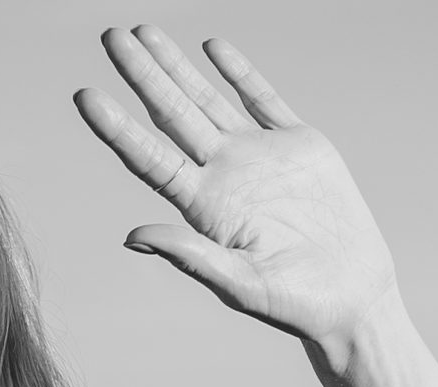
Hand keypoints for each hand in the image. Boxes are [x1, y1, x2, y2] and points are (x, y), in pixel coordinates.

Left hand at [75, 26, 398, 347]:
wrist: (352, 298)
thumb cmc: (295, 303)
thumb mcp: (240, 285)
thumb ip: (190, 257)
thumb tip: (132, 238)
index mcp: (204, 207)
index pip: (149, 157)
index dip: (117, 127)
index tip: (85, 95)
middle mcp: (223, 175)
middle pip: (171, 115)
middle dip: (141, 74)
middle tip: (109, 36)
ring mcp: (259, 156)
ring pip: (207, 99)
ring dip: (176, 66)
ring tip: (144, 32)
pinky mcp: (298, 145)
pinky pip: (263, 99)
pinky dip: (239, 72)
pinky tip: (213, 48)